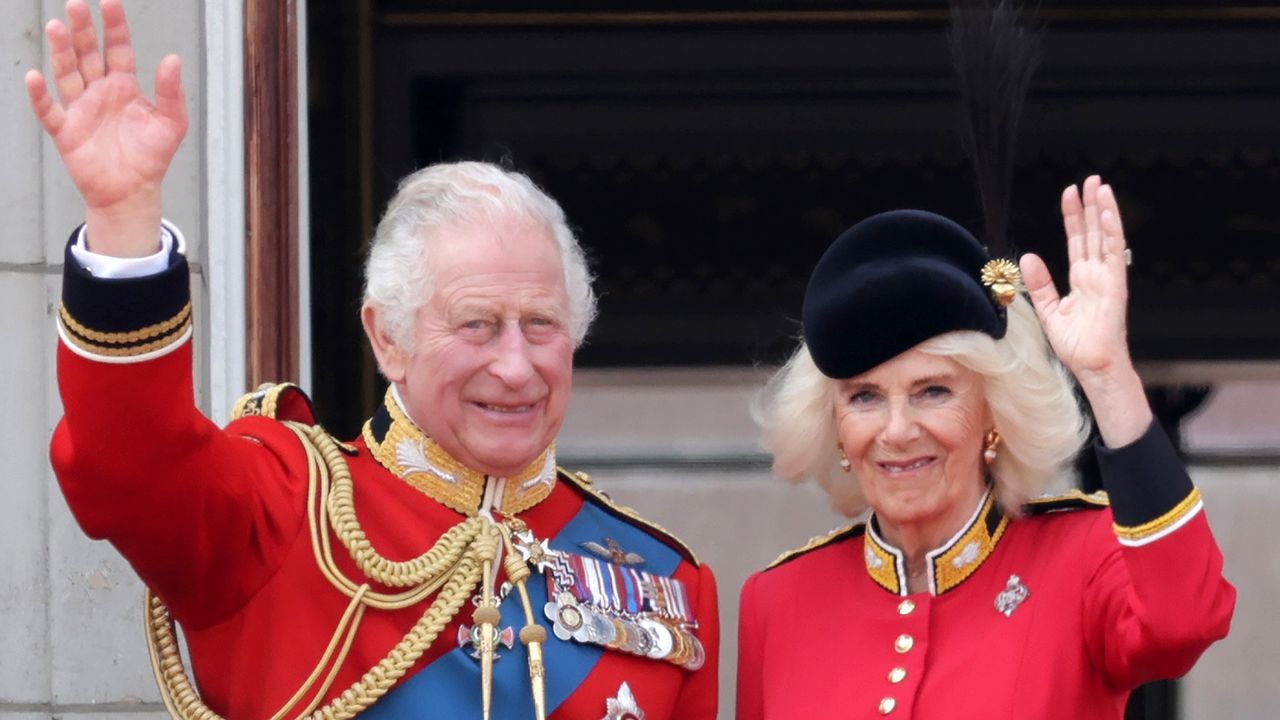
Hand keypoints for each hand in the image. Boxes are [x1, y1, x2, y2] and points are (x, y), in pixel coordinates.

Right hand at [25, 0, 186, 255]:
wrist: (133, 192)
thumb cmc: (152, 158)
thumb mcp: (172, 123)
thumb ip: (172, 92)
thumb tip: (173, 58)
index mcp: (124, 86)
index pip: (117, 49)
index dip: (114, 26)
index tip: (109, 2)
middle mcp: (99, 92)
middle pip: (87, 54)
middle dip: (82, 30)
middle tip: (76, 5)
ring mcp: (80, 109)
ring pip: (67, 73)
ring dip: (62, 51)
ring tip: (57, 27)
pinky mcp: (66, 131)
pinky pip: (50, 110)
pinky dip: (40, 95)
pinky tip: (35, 76)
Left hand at [1021, 175, 1151, 446]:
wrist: (1090, 366)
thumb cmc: (1075, 344)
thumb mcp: (1048, 309)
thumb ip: (1039, 284)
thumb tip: (1027, 258)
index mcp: (1082, 279)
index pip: (1078, 240)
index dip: (1073, 217)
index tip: (1069, 193)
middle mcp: (1097, 274)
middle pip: (1093, 233)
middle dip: (1090, 206)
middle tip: (1089, 179)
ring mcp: (1108, 278)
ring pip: (1106, 237)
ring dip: (1104, 211)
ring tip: (1100, 186)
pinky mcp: (1115, 286)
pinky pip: (1114, 254)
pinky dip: (1111, 232)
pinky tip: (1107, 213)